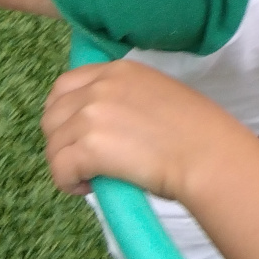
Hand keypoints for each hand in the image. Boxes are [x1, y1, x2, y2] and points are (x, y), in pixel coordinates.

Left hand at [43, 60, 256, 200]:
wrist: (207, 154)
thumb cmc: (198, 131)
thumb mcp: (160, 94)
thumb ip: (126, 98)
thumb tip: (106, 123)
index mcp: (119, 71)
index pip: (65, 85)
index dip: (63, 111)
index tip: (76, 131)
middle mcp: (100, 87)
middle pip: (51, 114)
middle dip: (60, 139)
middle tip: (83, 159)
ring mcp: (90, 116)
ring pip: (52, 145)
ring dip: (65, 164)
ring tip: (90, 177)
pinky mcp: (87, 147)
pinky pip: (58, 169)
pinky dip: (67, 183)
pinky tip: (89, 187)